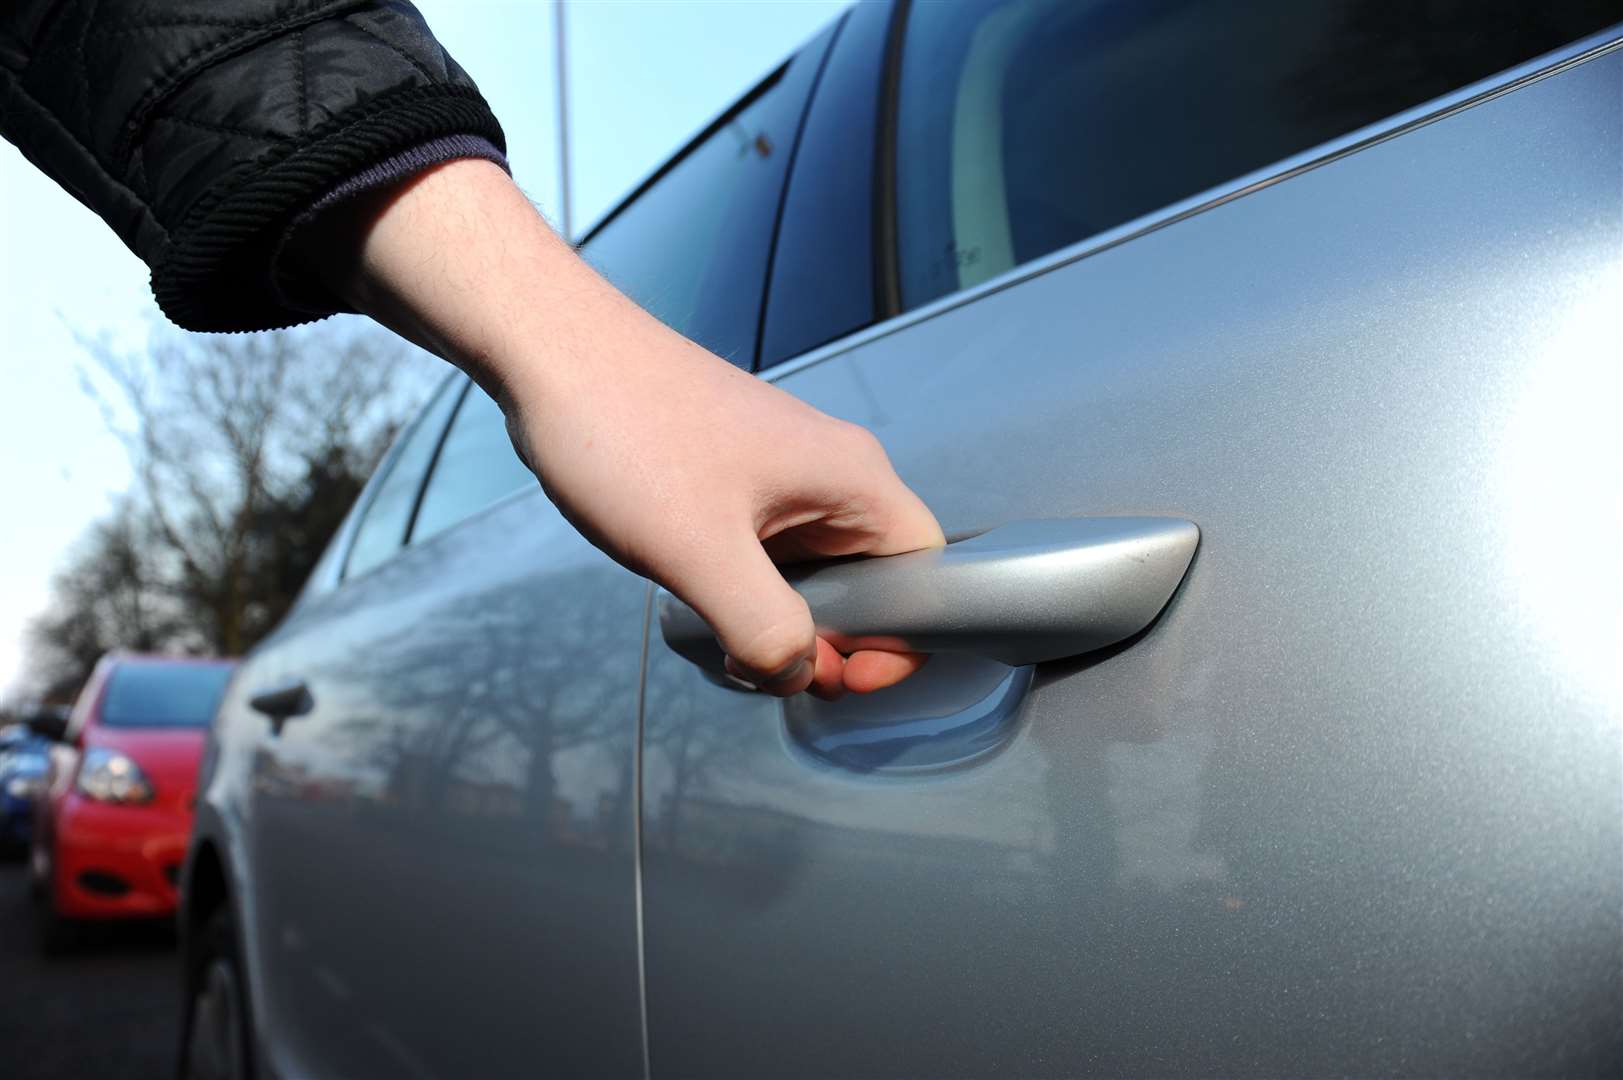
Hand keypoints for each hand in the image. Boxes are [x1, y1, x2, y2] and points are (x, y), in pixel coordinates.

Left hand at [302, 159, 943, 697]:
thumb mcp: (700, 551)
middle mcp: (830, 476)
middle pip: (871, 586)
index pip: (927, 575)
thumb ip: (765, 629)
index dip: (899, 640)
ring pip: (814, 579)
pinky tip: (694, 605)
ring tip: (719, 640)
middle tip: (767, 667)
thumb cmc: (625, 430)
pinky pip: (766, 560)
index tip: (838, 673)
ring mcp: (782, 478)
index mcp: (851, 478)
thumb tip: (797, 673)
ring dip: (777, 624)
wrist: (550, 353)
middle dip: (829, 642)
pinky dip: (742, 596)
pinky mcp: (736, 484)